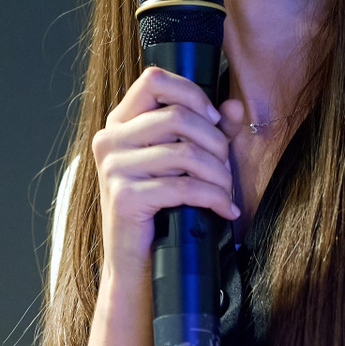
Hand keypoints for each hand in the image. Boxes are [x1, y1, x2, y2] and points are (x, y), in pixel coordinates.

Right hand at [92, 67, 239, 270]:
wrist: (139, 265)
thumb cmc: (163, 211)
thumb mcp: (185, 165)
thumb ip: (209, 132)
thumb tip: (233, 107)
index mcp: (120, 124)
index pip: (153, 80)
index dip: (191, 93)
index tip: (213, 120)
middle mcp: (110, 140)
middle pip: (177, 116)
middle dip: (215, 142)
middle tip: (227, 167)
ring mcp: (114, 168)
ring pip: (184, 152)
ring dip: (218, 174)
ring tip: (227, 192)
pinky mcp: (124, 197)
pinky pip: (183, 187)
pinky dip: (213, 198)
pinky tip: (225, 210)